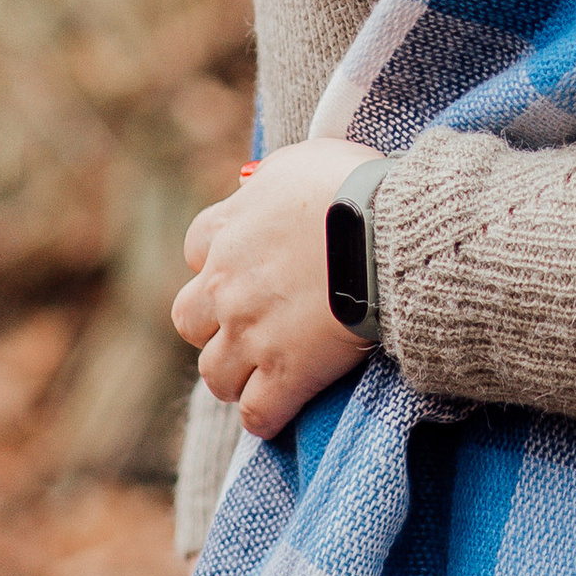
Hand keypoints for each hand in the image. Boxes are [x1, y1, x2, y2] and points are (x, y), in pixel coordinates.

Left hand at [172, 139, 376, 440]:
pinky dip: (265, 416)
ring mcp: (250, 333)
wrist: (386, 233)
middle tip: (246, 327)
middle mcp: (226, 284)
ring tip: (259, 377)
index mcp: (227, 228)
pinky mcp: (284, 373)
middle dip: (213, 326)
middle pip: (189, 319)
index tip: (247, 267)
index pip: (196, 248)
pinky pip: (257, 414)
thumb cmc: (353, 187)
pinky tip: (281, 411)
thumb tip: (261, 187)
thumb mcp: (302, 159)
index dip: (219, 261)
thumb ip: (271, 180)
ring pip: (214, 374)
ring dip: (233, 376)